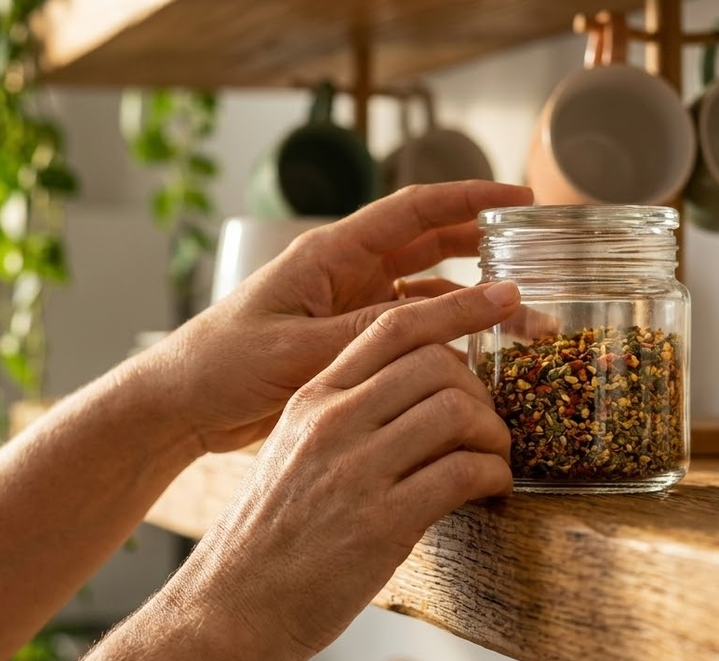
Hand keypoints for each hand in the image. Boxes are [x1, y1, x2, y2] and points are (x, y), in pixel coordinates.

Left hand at [154, 181, 532, 451]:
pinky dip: (442, 341)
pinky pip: (407, 334)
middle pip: (429, 245)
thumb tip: (464, 309)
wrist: (182, 406)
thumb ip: (383, 330)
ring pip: (424, 294)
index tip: (519, 196)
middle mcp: (345, 274)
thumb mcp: (307, 347)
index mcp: (330, 254)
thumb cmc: (225, 363)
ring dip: (470, 304)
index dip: (469, 197)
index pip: (413, 211)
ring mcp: (347, 309)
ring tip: (523, 323)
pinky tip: (475, 358)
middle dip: (484, 247)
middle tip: (536, 256)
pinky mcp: (345, 345)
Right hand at [159, 281, 520, 660]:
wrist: (233, 605)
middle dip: (479, 390)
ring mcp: (356, 470)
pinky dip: (493, 477)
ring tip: (493, 461)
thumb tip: (414, 400)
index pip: (391, 326)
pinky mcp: (382, 522)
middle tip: (486, 424)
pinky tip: (490, 492)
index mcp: (312, 399)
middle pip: (436, 363)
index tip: (495, 312)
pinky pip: (462, 473)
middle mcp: (332, 423)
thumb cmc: (268, 536)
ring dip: (494, 435)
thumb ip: (343, 417)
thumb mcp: (292, 450)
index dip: (454, 311)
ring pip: (457, 412)